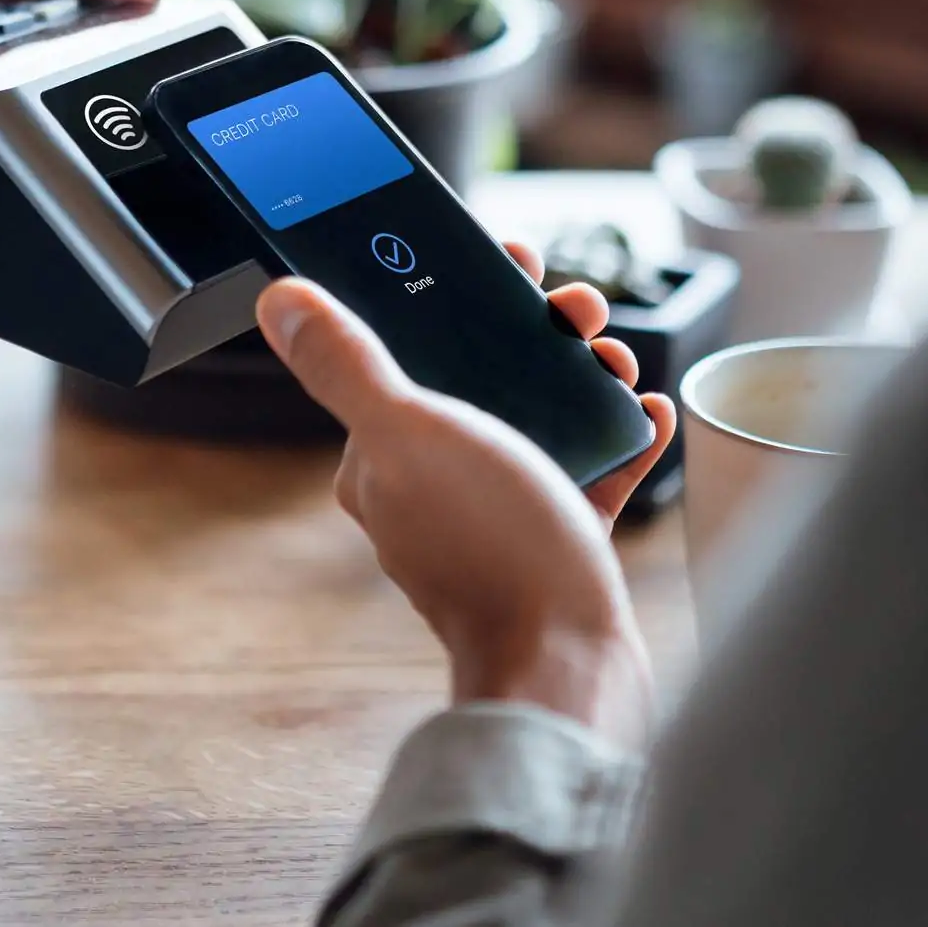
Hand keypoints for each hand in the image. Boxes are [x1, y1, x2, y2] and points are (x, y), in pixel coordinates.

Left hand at [257, 245, 676, 744]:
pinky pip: (591, 469)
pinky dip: (621, 437)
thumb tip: (278, 302)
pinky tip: (648, 415)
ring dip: (586, 376)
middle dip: (538, 332)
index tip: (509, 263)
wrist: (572, 664)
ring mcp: (498, 512)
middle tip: (581, 309)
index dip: (456, 297)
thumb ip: (347, 366)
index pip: (407, 351)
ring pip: (542, 416)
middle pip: (483, 377)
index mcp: (383, 457)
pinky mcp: (558, 540)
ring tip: (618, 363)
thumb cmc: (491, 551)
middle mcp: (434, 483)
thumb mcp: (410, 435)